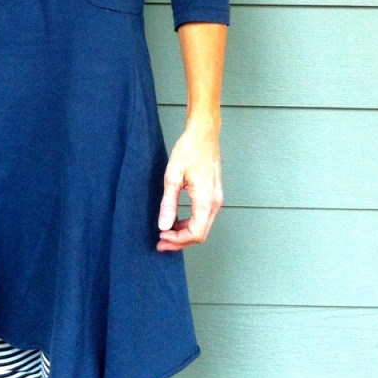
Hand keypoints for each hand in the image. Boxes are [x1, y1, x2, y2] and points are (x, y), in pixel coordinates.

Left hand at [156, 121, 222, 250]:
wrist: (203, 134)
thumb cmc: (189, 150)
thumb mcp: (172, 177)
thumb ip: (169, 204)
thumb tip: (164, 225)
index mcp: (205, 200)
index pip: (195, 233)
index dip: (178, 240)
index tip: (161, 237)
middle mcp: (214, 202)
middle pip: (200, 234)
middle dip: (180, 241)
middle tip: (161, 243)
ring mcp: (215, 199)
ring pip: (202, 226)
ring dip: (184, 233)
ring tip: (165, 233)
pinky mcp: (213, 194)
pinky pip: (203, 216)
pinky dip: (190, 223)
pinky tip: (176, 221)